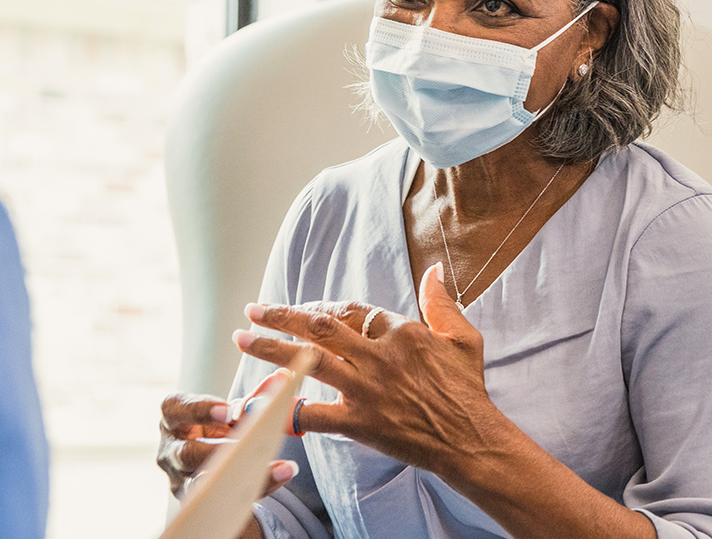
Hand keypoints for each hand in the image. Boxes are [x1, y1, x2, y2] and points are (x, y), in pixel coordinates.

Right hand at [156, 370, 299, 499]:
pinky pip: (227, 497)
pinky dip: (258, 487)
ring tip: (280, 468)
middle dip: (220, 451)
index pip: (175, 410)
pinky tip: (280, 475)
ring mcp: (181, 481)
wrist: (216, 465)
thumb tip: (282, 380)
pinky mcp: (200, 502)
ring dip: (245, 474)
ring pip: (207, 483)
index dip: (199, 410)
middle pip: (187, 454)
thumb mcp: (233, 415)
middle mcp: (171, 452)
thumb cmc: (221, 431)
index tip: (227, 411)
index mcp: (174, 420)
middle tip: (251, 444)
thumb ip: (253, 399)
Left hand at [233, 263, 508, 477]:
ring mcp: (366, 389)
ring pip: (308, 360)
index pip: (350, 310)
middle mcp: (378, 356)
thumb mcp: (462, 339)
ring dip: (270, 348)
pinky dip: (286, 409)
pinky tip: (261, 405)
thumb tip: (433, 271)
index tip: (303, 310)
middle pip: (319, 327)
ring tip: (242, 339)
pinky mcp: (359, 422)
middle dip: (280, 315)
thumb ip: (442, 303)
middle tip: (252, 310)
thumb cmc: (467, 390)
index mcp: (401, 331)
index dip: (321, 307)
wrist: (469, 440)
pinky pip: (314, 414)